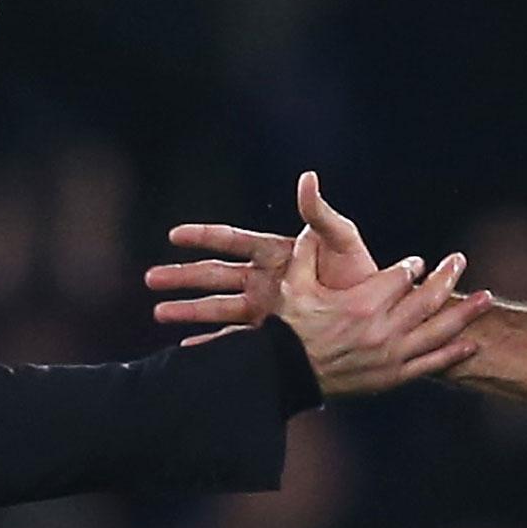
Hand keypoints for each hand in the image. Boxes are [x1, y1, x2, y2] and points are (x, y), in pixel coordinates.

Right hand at [149, 172, 378, 342]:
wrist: (376, 313)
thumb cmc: (360, 272)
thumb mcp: (341, 239)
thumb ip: (320, 214)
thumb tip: (308, 177)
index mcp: (276, 254)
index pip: (231, 241)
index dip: (202, 236)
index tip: (173, 235)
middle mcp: (265, 280)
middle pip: (214, 276)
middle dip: (181, 276)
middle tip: (149, 279)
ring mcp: (265, 308)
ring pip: (217, 307)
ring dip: (188, 311)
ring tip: (158, 313)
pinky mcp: (273, 334)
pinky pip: (235, 339)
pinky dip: (212, 344)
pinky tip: (189, 349)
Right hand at [273, 222, 488, 395]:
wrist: (284, 375)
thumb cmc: (288, 328)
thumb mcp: (293, 285)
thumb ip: (306, 252)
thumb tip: (311, 224)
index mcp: (362, 303)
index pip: (400, 277)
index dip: (412, 267)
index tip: (419, 263)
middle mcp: (382, 329)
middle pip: (427, 298)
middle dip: (446, 276)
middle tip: (460, 260)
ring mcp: (391, 355)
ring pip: (438, 331)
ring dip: (465, 313)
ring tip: (486, 298)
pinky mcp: (392, 377)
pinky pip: (430, 365)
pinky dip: (453, 354)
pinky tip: (471, 343)